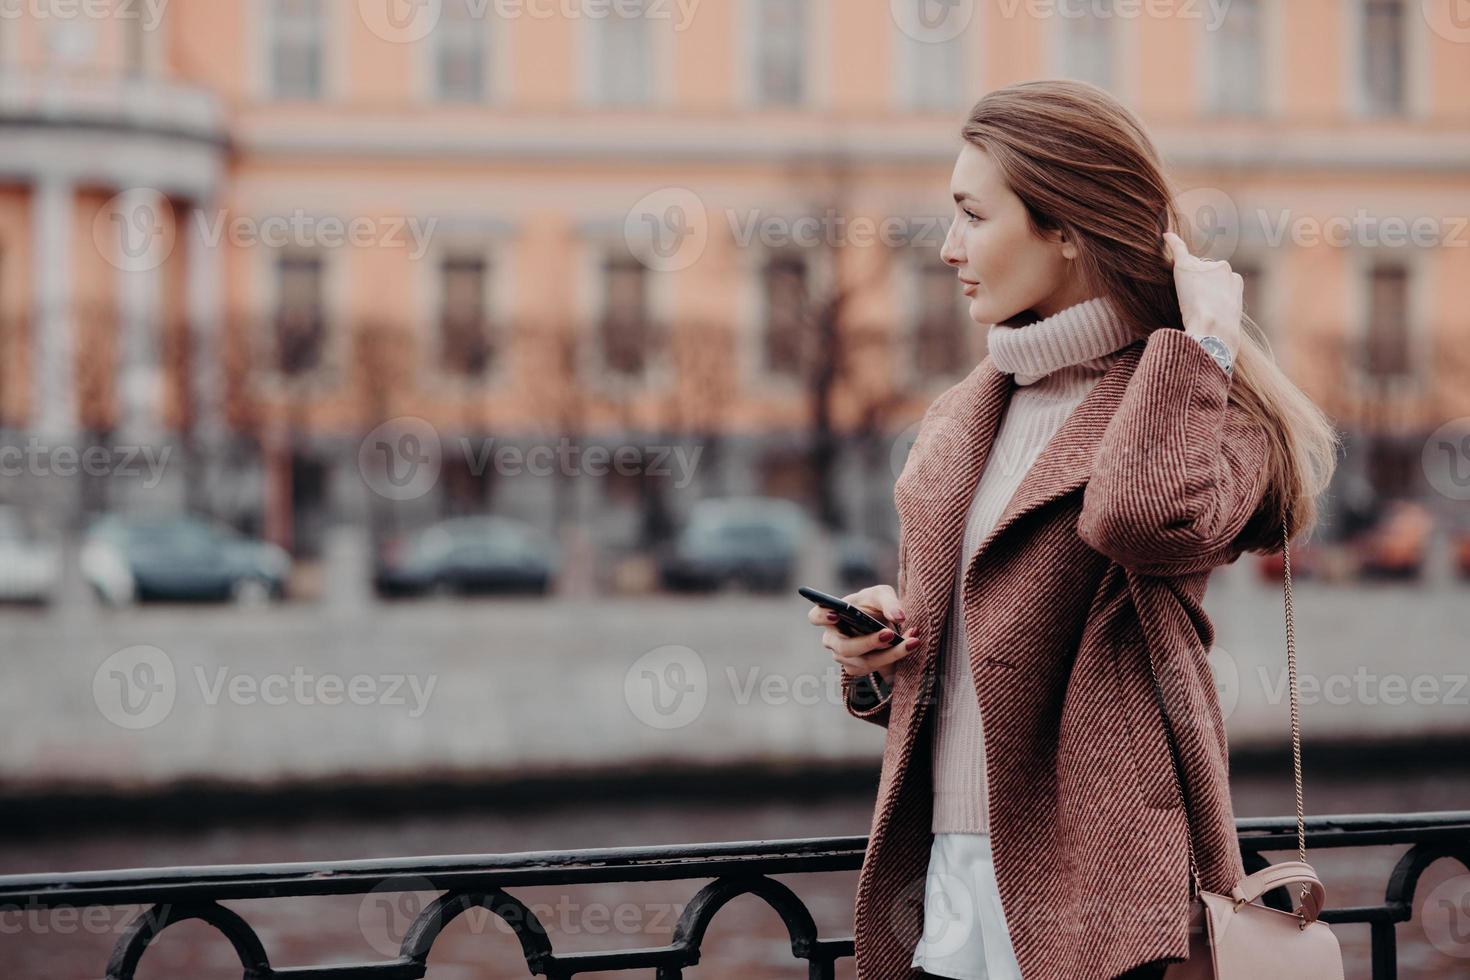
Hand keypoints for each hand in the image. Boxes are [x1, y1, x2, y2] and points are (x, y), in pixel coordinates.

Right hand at [806, 584, 920, 683]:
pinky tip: (910, 645)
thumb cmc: (874, 604)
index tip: (836, 614)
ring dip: (890, 654)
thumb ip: (889, 602)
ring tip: (912, 641)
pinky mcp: (857, 669)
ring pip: (863, 662)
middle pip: (843, 647)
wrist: (883, 622)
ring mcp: (843, 657)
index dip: (822, 616)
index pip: (815, 616)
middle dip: (867, 643)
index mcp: (831, 614)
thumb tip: (899, 617)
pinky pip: (875, 668)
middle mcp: (833, 638)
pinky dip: (895, 658)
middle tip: (889, 634)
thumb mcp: (882, 594)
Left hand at [1163, 230, 1242, 357]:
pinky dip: (1172, 243)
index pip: (1218, 279)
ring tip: (1185, 303)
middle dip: (1196, 286)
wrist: (1214, 329)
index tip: (1203, 304)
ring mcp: (1203, 266)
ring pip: (1189, 270)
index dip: (1207, 292)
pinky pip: (1178, 249)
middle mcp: (1222, 268)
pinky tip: (1164, 237)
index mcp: (1235, 281)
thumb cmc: (1223, 336)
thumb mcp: (1229, 327)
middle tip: (1193, 307)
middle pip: (1203, 273)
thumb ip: (1224, 320)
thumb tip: (1225, 343)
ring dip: (1185, 283)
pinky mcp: (1185, 266)